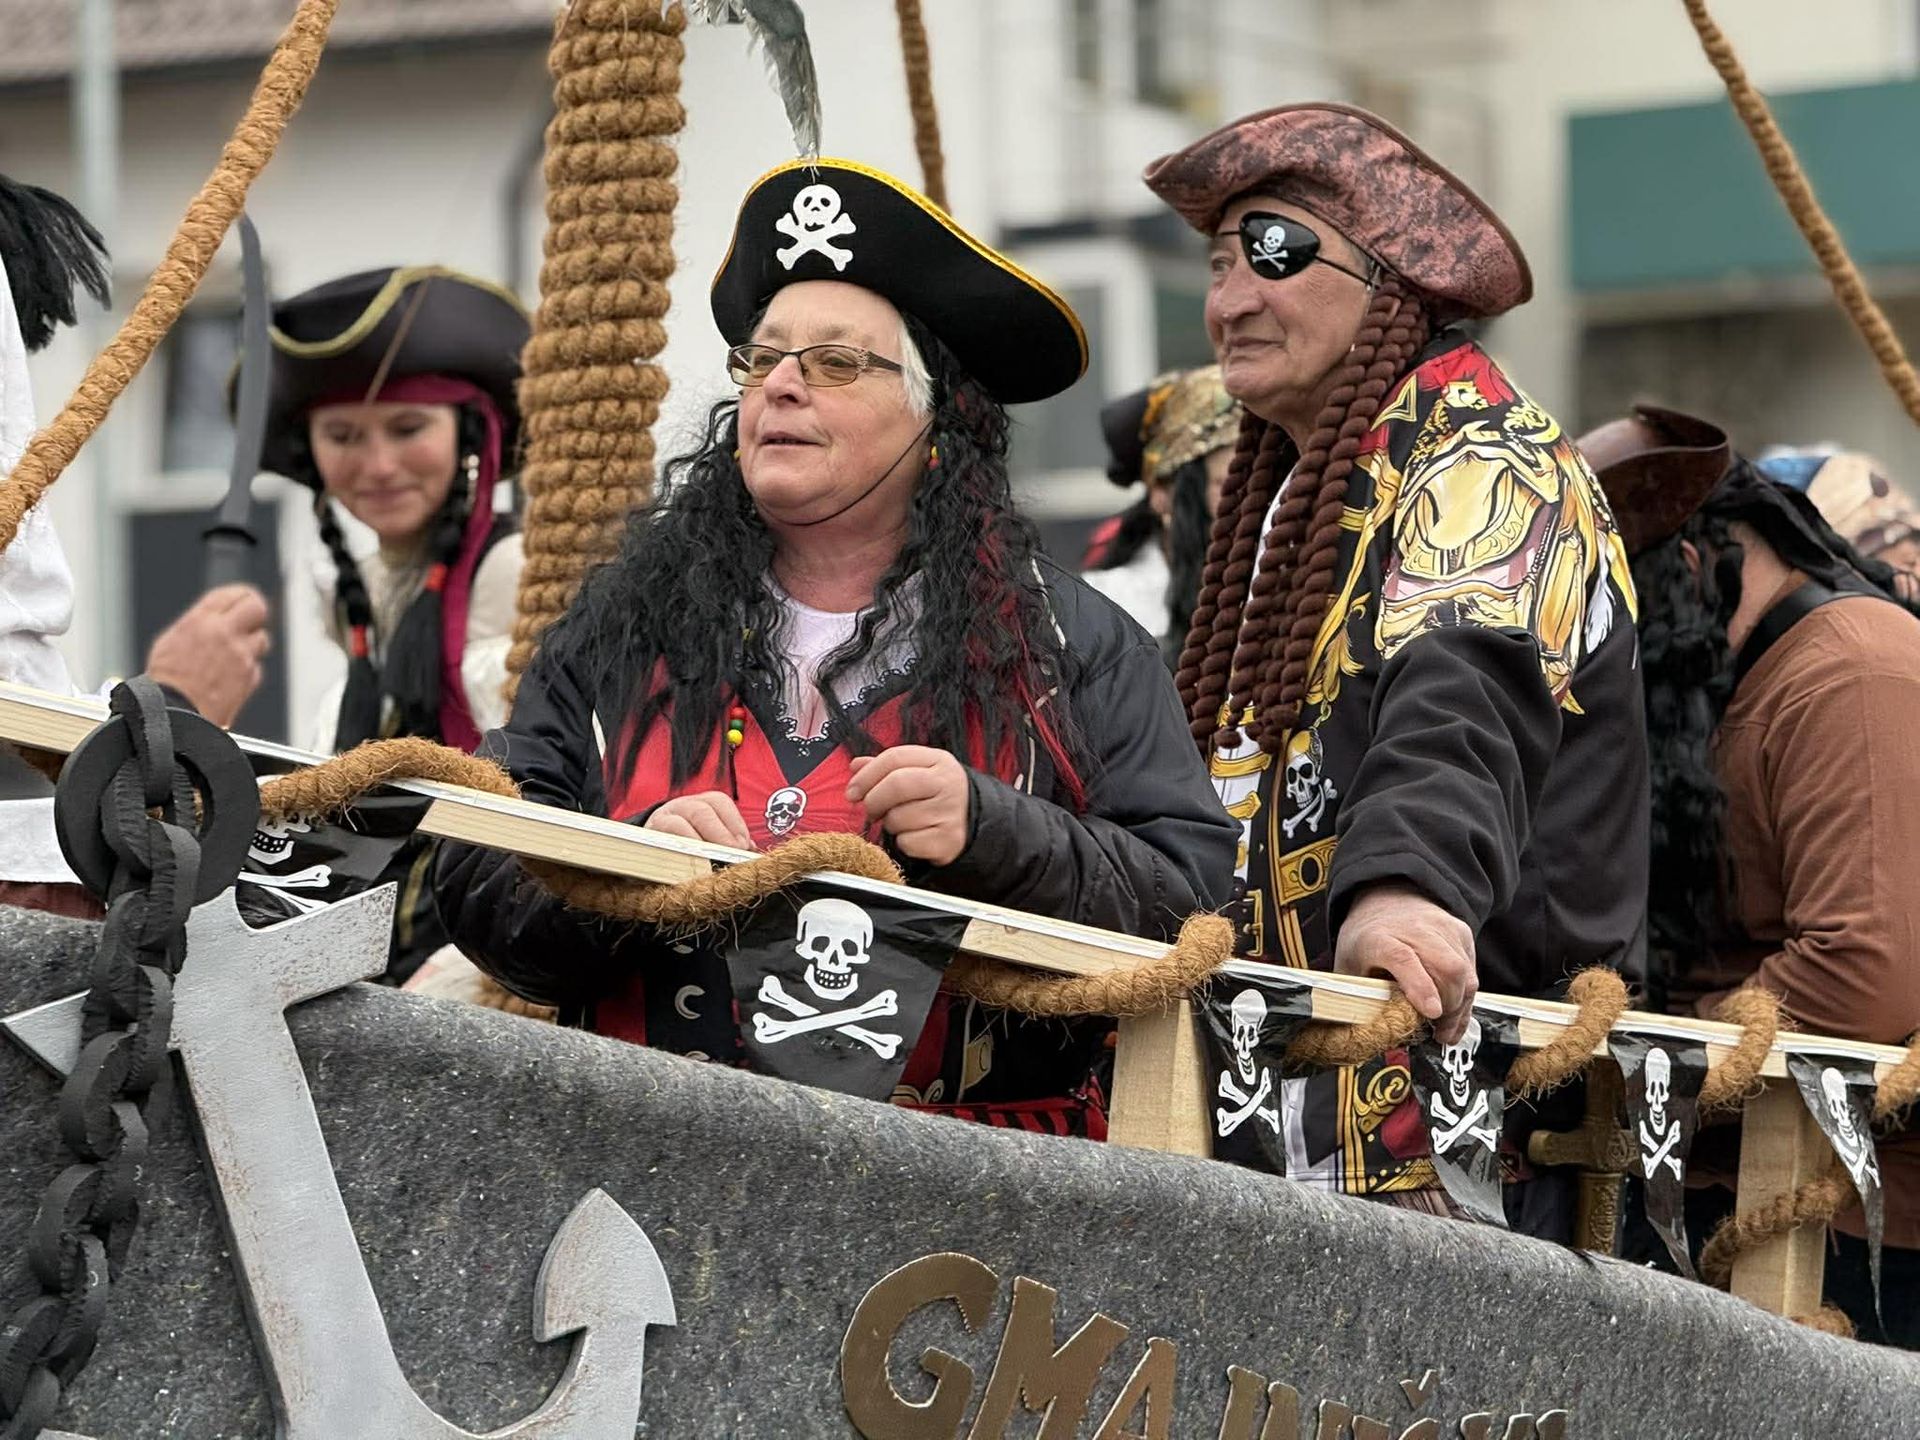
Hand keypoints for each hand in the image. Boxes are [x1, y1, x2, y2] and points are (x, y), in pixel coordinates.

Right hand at [144, 584, 269, 727]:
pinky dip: (246, 672)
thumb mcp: (172, 640)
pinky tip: (228, 680)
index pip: (232, 594)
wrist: (172, 713)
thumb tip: (215, 616)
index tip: (244, 599)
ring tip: (232, 658)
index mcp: (200, 620)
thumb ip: (198, 625)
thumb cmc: (166, 681)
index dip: (241, 596)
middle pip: (257, 607)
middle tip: (251, 621)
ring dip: (251, 646)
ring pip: (261, 639)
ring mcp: (240, 654)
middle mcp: (223, 633)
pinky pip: (255, 667)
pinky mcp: (249, 676)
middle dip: (256, 613)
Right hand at [643, 791, 754, 849]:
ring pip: (679, 823)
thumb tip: (750, 849)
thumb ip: (728, 842)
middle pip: (701, 810)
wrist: (646, 853)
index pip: (719, 802)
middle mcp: (680, 807)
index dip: (735, 822)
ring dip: (698, 842)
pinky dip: (677, 852)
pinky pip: (660, 842)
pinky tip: (689, 865)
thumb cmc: (686, 848)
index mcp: (700, 804)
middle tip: (733, 852)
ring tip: (712, 860)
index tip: (744, 845)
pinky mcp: (646, 838)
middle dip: (720, 832)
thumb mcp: (708, 840)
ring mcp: (660, 820)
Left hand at [846, 746, 969, 865]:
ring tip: (903, 822)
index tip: (852, 791)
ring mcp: (950, 812)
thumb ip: (886, 767)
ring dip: (891, 824)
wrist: (972, 823)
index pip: (894, 757)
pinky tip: (915, 836)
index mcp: (938, 760)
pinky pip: (907, 842)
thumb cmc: (935, 796)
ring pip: (898, 818)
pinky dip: (903, 842)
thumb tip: (855, 765)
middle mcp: (947, 783)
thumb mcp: (917, 772)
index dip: (866, 775)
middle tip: (871, 810)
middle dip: (874, 800)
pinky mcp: (948, 840)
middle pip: (896, 784)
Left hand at [1333, 882, 1477, 1044]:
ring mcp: (1442, 928)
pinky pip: (1472, 969)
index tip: (1432, 1013)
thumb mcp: (1348, 969)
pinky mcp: (1460, 932)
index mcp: (1377, 938)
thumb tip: (1369, 1035)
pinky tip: (1453, 1009)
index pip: (1404, 960)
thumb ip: (1359, 998)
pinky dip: (1466, 996)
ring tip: (1446, 1029)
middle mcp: (1414, 929)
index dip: (1421, 987)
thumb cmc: (1365, 940)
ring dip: (1460, 1007)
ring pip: (1464, 972)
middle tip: (1439, 1034)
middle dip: (1449, 1008)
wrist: (1385, 899)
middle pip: (1446, 968)